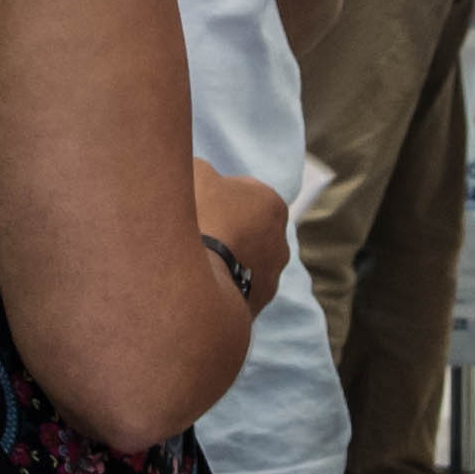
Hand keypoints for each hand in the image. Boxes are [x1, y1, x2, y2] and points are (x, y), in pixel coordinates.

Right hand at [192, 164, 289, 314]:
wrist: (194, 279)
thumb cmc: (198, 217)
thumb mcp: (193, 171)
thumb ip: (203, 168)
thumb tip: (202, 174)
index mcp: (272, 204)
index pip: (244, 192)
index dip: (216, 194)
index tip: (196, 202)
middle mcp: (281, 242)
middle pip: (248, 229)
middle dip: (226, 229)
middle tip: (193, 232)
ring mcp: (271, 278)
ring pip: (244, 262)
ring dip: (226, 260)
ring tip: (194, 262)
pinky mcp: (257, 306)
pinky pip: (237, 290)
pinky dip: (222, 286)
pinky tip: (198, 285)